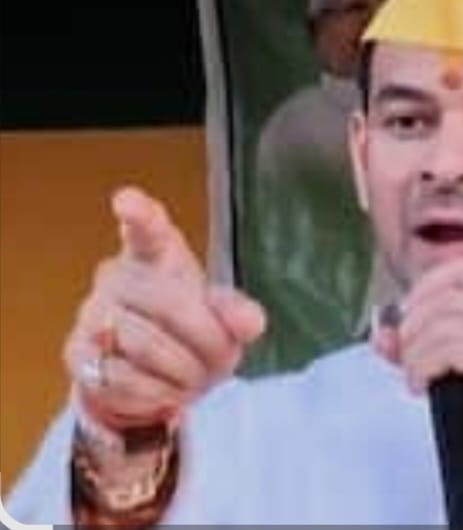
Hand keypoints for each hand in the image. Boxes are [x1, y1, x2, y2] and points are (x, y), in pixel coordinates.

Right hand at [63, 186, 265, 431]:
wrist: (150, 378)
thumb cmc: (190, 333)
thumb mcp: (223, 321)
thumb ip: (239, 315)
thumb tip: (251, 321)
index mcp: (157, 256)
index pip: (148, 229)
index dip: (140, 214)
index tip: (127, 200)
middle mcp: (117, 276)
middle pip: (169, 305)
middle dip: (207, 340)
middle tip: (223, 360)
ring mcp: (91, 313)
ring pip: (146, 346)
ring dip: (183, 373)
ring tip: (193, 378)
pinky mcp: (77, 354)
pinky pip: (123, 379)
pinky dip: (156, 394)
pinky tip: (165, 391)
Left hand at [372, 258, 462, 517]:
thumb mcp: (450, 361)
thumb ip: (415, 343)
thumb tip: (380, 333)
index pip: (459, 268)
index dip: (424, 287)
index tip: (408, 317)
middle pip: (442, 297)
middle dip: (412, 328)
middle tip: (409, 359)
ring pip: (437, 325)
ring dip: (413, 355)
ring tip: (417, 377)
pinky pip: (440, 350)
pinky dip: (420, 369)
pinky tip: (422, 388)